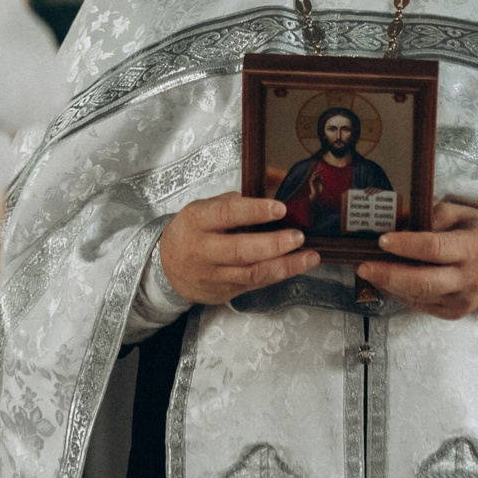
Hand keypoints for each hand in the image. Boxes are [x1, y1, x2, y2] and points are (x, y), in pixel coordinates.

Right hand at [158, 194, 320, 305]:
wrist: (167, 267)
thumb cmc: (192, 231)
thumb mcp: (203, 208)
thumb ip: (234, 202)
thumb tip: (275, 185)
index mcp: (197, 221)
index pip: (226, 214)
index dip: (254, 211)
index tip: (280, 208)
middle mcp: (204, 250)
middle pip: (240, 250)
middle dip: (273, 244)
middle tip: (298, 236)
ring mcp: (213, 275)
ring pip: (251, 273)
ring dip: (285, 266)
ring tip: (310, 256)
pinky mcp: (224, 292)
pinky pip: (254, 285)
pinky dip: (278, 275)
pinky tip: (296, 267)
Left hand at [357, 202, 477, 319]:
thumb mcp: (460, 213)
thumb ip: (430, 217)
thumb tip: (396, 223)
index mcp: (472, 248)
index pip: (435, 249)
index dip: (406, 245)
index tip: (382, 240)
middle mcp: (468, 278)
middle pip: (423, 282)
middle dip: (388, 275)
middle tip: (363, 267)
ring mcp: (462, 300)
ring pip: (418, 296)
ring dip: (389, 285)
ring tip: (369, 271)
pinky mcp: (455, 313)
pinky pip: (421, 305)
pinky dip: (401, 293)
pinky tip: (388, 282)